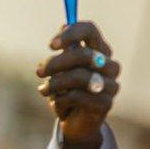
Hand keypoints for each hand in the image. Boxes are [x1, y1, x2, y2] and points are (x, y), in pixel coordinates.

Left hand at [36, 22, 119, 148]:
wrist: (76, 123)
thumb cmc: (68, 91)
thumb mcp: (62, 69)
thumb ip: (65, 49)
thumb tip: (64, 25)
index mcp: (100, 50)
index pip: (90, 30)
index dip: (71, 33)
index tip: (51, 45)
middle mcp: (110, 65)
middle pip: (82, 54)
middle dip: (56, 63)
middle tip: (39, 72)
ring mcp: (110, 85)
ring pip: (79, 76)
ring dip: (55, 83)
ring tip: (43, 90)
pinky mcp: (106, 104)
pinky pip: (78, 96)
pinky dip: (60, 100)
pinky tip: (55, 103)